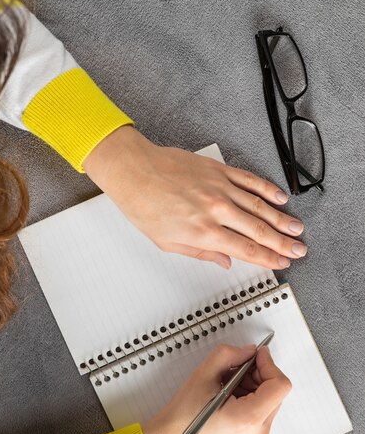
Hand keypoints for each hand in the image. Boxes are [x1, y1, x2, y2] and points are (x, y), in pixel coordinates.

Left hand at [83, 126, 305, 269]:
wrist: (134, 172)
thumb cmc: (144, 206)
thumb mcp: (168, 243)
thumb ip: (201, 254)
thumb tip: (225, 261)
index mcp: (204, 232)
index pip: (246, 249)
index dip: (268, 258)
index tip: (281, 263)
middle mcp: (216, 210)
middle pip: (259, 230)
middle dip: (282, 243)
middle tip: (299, 249)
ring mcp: (220, 188)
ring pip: (259, 207)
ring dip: (281, 219)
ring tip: (297, 229)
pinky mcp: (218, 171)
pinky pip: (249, 181)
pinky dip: (267, 189)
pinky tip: (280, 197)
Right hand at [142, 344, 291, 433]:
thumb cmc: (182, 418)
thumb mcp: (203, 376)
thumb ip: (228, 355)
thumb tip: (248, 351)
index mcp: (249, 418)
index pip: (280, 385)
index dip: (269, 364)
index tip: (256, 355)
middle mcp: (258, 432)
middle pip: (275, 392)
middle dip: (258, 373)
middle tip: (235, 367)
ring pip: (269, 399)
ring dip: (252, 384)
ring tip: (226, 384)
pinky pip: (260, 410)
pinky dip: (249, 396)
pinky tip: (227, 395)